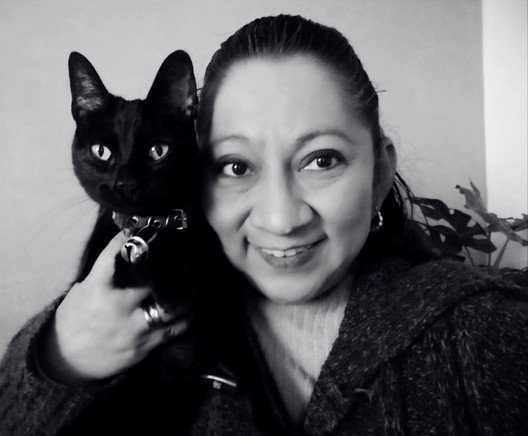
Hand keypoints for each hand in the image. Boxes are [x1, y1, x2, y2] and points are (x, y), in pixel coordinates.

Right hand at [40, 232, 187, 384]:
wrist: (67, 362)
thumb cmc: (74, 320)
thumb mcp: (82, 291)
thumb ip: (105, 273)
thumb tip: (128, 248)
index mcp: (98, 290)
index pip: (114, 257)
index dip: (131, 240)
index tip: (146, 229)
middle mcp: (118, 308)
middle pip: (153, 281)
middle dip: (168, 267)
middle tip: (180, 256)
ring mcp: (134, 329)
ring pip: (171, 307)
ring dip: (187, 293)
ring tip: (193, 282)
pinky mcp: (145, 346)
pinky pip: (175, 329)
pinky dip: (186, 316)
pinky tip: (190, 307)